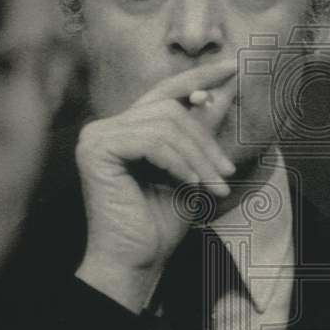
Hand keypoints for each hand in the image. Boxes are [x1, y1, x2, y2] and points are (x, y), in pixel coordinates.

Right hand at [75, 59, 237, 311]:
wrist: (137, 261)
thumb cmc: (160, 223)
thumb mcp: (192, 170)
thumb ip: (200, 131)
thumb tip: (222, 92)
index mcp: (124, 129)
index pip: (165, 91)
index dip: (199, 77)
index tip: (233, 67)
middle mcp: (105, 127)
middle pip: (170, 109)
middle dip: (206, 140)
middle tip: (229, 173)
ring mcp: (96, 136)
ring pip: (165, 125)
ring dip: (199, 157)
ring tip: (216, 186)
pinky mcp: (96, 149)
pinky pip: (151, 142)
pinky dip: (179, 163)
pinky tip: (191, 184)